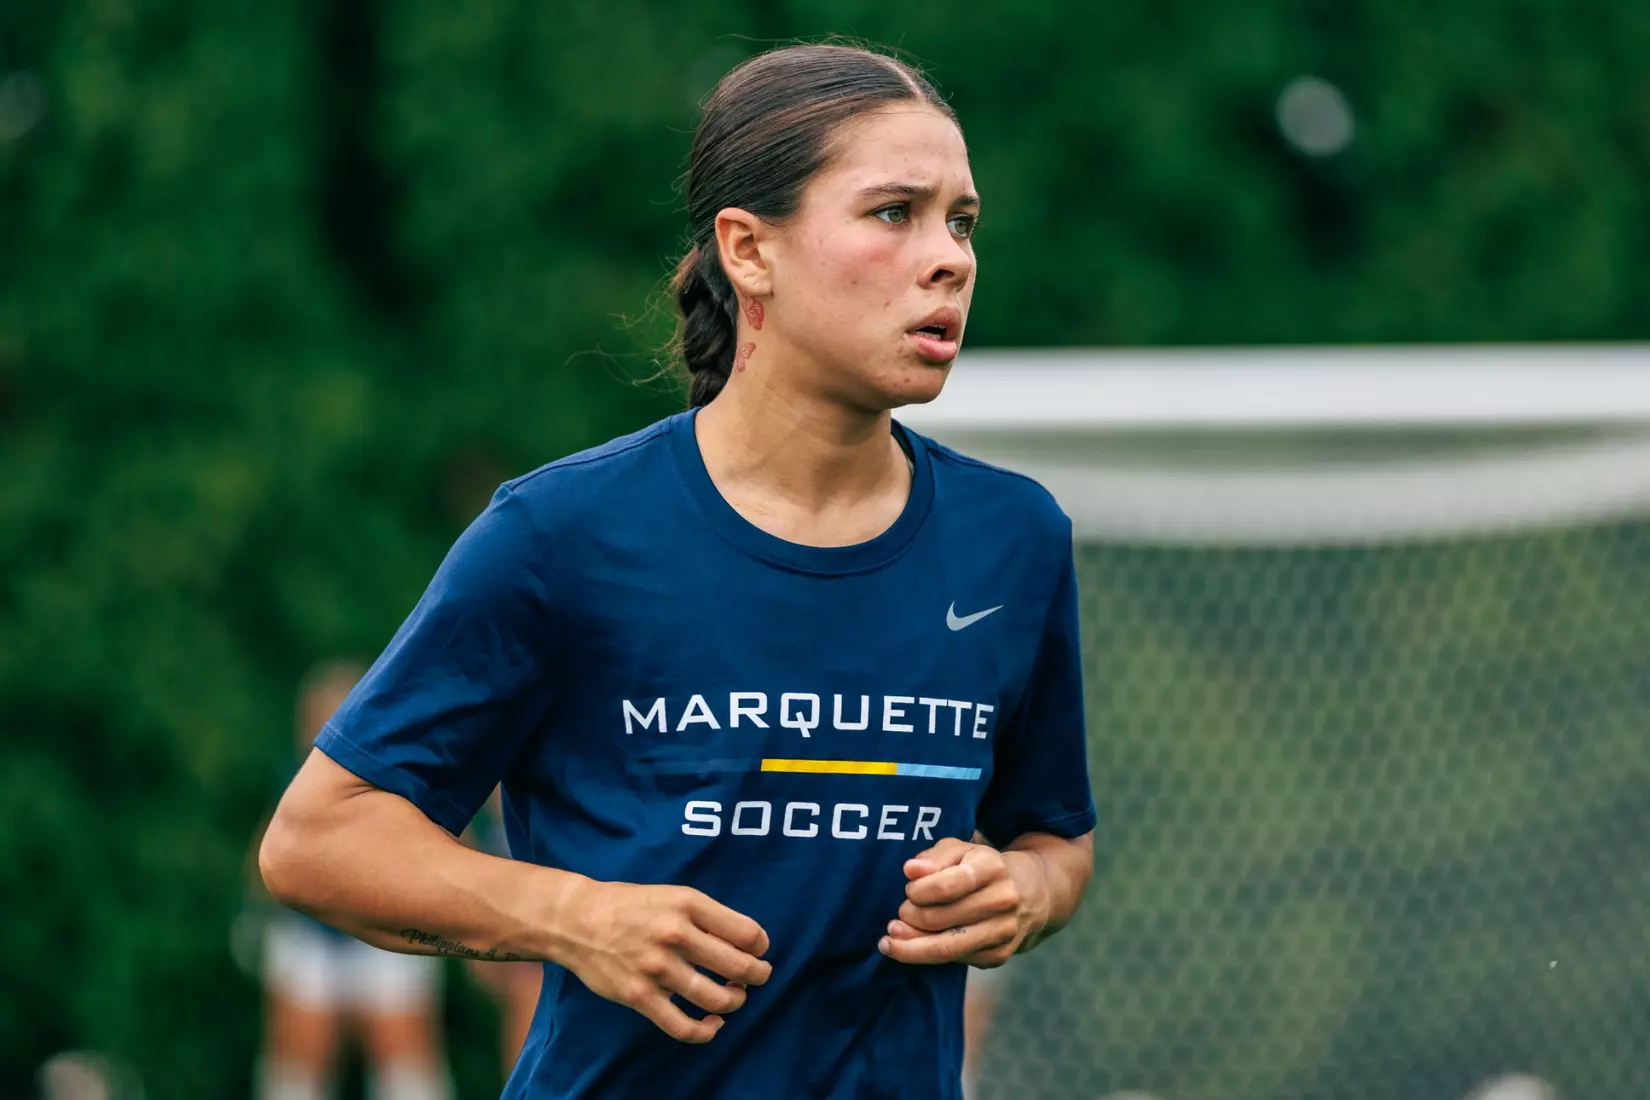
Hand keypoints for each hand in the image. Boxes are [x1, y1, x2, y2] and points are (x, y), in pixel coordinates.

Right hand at [558, 880, 771, 1042]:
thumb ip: (705, 916)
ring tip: (734, 996)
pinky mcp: (640, 996)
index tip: (759, 950)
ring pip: (716, 998)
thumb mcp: (671, 896)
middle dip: (757, 975)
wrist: (576, 920)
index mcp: (687, 904)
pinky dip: (706, 1031)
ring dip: (735, 1001)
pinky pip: (683, 1025)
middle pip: (738, 966)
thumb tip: (745, 942)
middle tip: (758, 976)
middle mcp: (675, 934)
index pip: (745, 932)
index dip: (761, 946)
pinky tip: (713, 1024)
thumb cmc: (629, 906)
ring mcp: (657, 967)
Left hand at [878, 837, 1049, 967]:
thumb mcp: (961, 850)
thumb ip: (934, 856)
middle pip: (941, 919)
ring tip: (889, 942)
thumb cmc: (981, 867)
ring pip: (947, 948)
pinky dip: (928, 957)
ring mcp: (1003, 931)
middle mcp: (1003, 900)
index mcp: (992, 868)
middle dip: (910, 918)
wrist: (1029, 894)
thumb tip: (911, 871)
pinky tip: (911, 948)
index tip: (908, 890)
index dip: (920, 891)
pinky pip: (955, 960)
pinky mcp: (999, 956)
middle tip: (898, 915)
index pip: (948, 885)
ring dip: (911, 947)